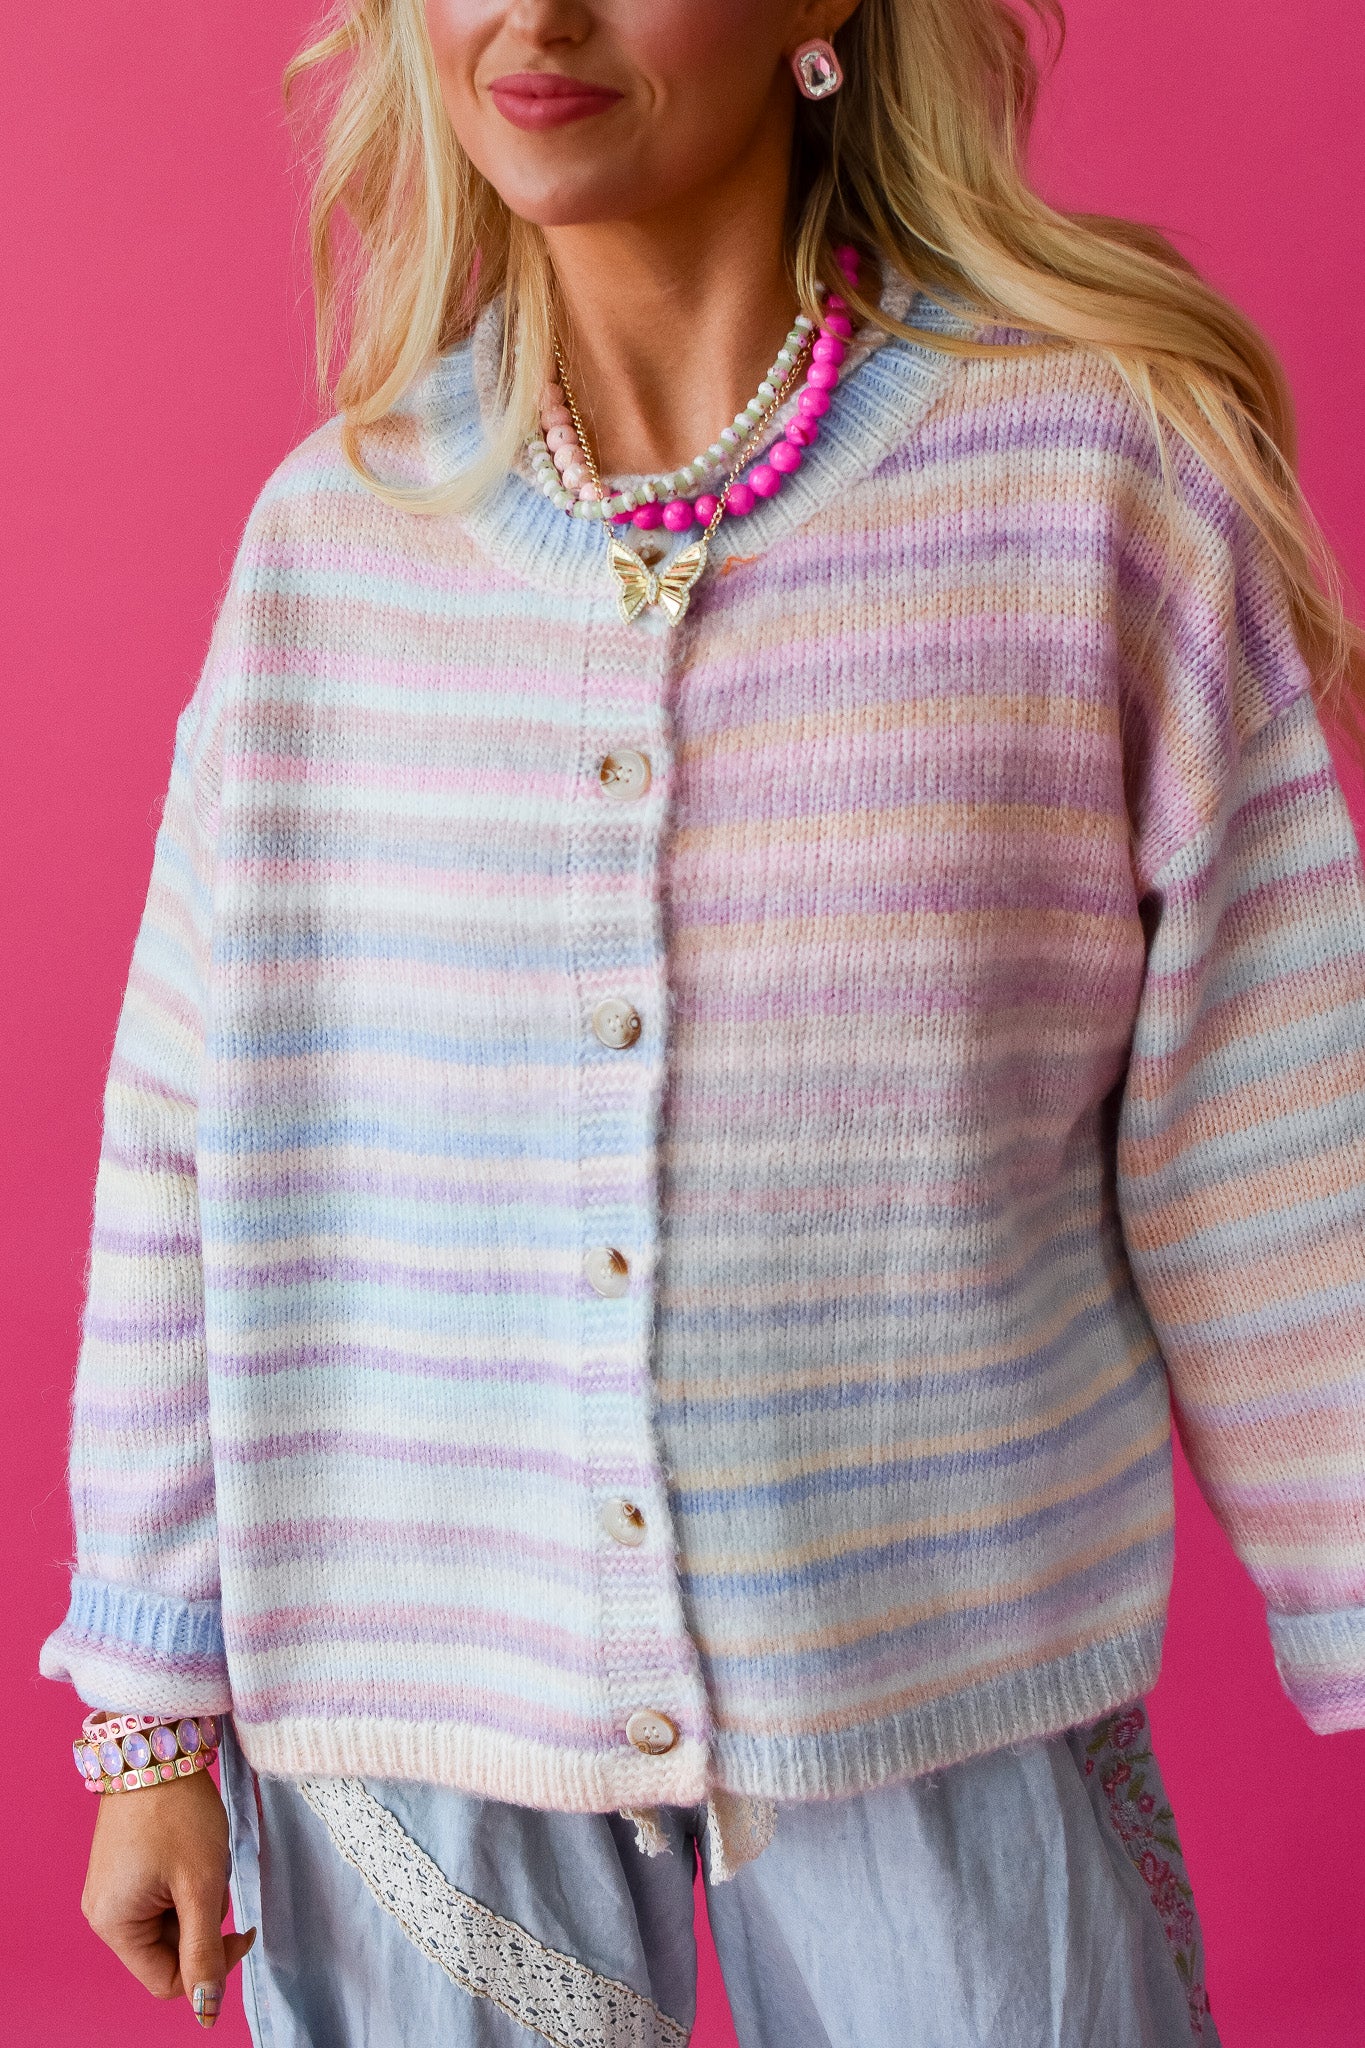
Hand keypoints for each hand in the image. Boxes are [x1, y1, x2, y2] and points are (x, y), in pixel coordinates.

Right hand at [82, 1766, 255, 2027]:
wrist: (157, 1749)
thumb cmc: (178, 1815)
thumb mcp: (202, 1886)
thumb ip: (205, 1951)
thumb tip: (206, 2009)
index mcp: (115, 1925)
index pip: (167, 1981)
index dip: (211, 1965)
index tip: (243, 1927)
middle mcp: (104, 1914)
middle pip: (168, 1951)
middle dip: (203, 1922)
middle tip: (217, 1878)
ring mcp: (112, 1891)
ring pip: (169, 1923)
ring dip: (197, 1899)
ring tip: (202, 1857)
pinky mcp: (123, 1871)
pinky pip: (162, 1898)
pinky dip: (186, 1883)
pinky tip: (192, 1851)